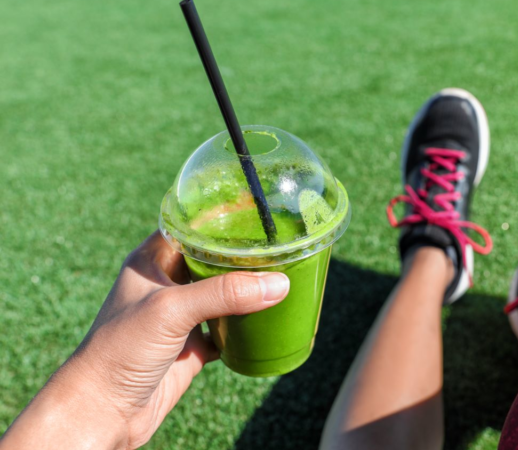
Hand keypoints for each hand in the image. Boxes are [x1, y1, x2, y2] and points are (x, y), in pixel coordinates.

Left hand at [0, 232, 289, 448]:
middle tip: (279, 244)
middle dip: (243, 255)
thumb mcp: (171, 310)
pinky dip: (248, 325)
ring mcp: (181, 316)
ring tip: (282, 274)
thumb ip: (224, 293)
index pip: (190, 227)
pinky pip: (228, 329)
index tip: (255, 210)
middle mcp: (167, 284)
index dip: (220, 217)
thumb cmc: (119, 350)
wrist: (105, 410)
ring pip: (223, 294)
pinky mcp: (193, 346)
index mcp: (152, 261)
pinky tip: (269, 318)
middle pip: (213, 260)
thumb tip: (278, 283)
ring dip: (248, 289)